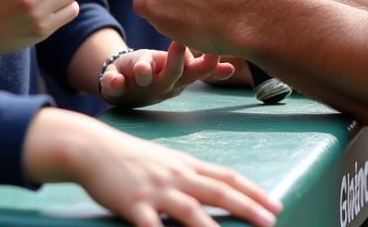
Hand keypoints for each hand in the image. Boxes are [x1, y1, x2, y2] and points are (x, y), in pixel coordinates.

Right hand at [25, 106, 280, 226]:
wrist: (93, 147)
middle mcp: (176, 174)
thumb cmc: (130, 158)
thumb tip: (215, 190)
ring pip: (190, 209)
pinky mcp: (132, 203)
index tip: (274, 204)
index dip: (252, 191)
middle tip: (272, 220)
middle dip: (248, 206)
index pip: (226, 177)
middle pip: (218, 191)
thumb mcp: (165, 161)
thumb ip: (189, 175)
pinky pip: (150, 226)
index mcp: (186, 164)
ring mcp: (155, 189)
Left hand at [99, 41, 234, 107]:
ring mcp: (139, 88)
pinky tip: (113, 79)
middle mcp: (161, 86)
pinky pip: (114, 87)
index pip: (196, 72)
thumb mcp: (181, 70)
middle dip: (176, 61)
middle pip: (172, 75)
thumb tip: (232, 68)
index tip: (215, 51)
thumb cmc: (159, 72)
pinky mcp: (116, 89)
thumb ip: (203, 68)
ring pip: (144, 82)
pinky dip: (113, 83)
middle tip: (179, 42)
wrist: (124, 89)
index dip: (207, 64)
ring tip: (143, 68)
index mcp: (179, 79)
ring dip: (144, 74)